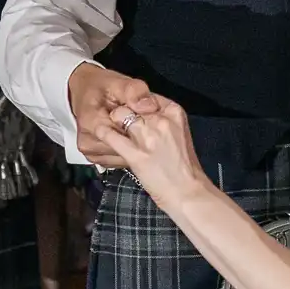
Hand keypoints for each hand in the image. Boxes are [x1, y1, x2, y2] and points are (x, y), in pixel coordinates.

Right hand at [68, 62, 158, 168]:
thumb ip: (134, 91)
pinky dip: (130, 150)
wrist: (85, 91)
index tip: (145, 117)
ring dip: (135, 145)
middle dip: (139, 137)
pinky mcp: (98, 159)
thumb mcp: (117, 82)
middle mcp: (88, 142)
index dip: (140, 126)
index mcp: (90, 122)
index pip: (123, 135)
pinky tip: (131, 137)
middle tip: (144, 122)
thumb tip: (149, 106)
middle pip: (125, 149)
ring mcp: (92, 153)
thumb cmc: (101, 87)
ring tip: (136, 128)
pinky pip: (121, 160)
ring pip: (125, 157)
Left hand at [101, 96, 211, 212]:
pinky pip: (111, 136)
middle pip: (133, 104)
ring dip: (114, 122)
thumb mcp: (178, 132)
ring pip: (120, 115)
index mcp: (174, 112)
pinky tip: (102, 133)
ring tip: (114, 130)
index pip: (148, 97)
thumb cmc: (183, 165)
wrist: (187, 191)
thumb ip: (162, 118)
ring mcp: (148, 136)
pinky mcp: (136, 153)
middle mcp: (162, 119)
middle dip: (125, 112)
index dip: (137, 104)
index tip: (133, 112)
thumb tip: (144, 109)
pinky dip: (104, 133)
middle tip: (122, 123)